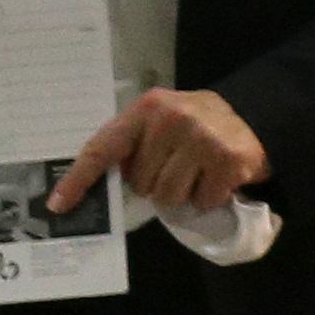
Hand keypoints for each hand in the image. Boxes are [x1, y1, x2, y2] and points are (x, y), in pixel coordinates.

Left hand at [55, 88, 267, 216]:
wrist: (256, 115)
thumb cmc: (194, 126)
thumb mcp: (159, 122)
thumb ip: (132, 145)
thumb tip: (98, 188)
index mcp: (145, 109)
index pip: (102, 148)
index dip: (79, 179)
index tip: (59, 205)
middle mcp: (171, 120)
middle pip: (140, 183)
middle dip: (155, 184)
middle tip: (176, 167)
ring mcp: (201, 139)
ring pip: (168, 196)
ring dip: (181, 194)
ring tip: (196, 173)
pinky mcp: (228, 160)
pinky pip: (201, 201)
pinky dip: (207, 198)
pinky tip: (216, 177)